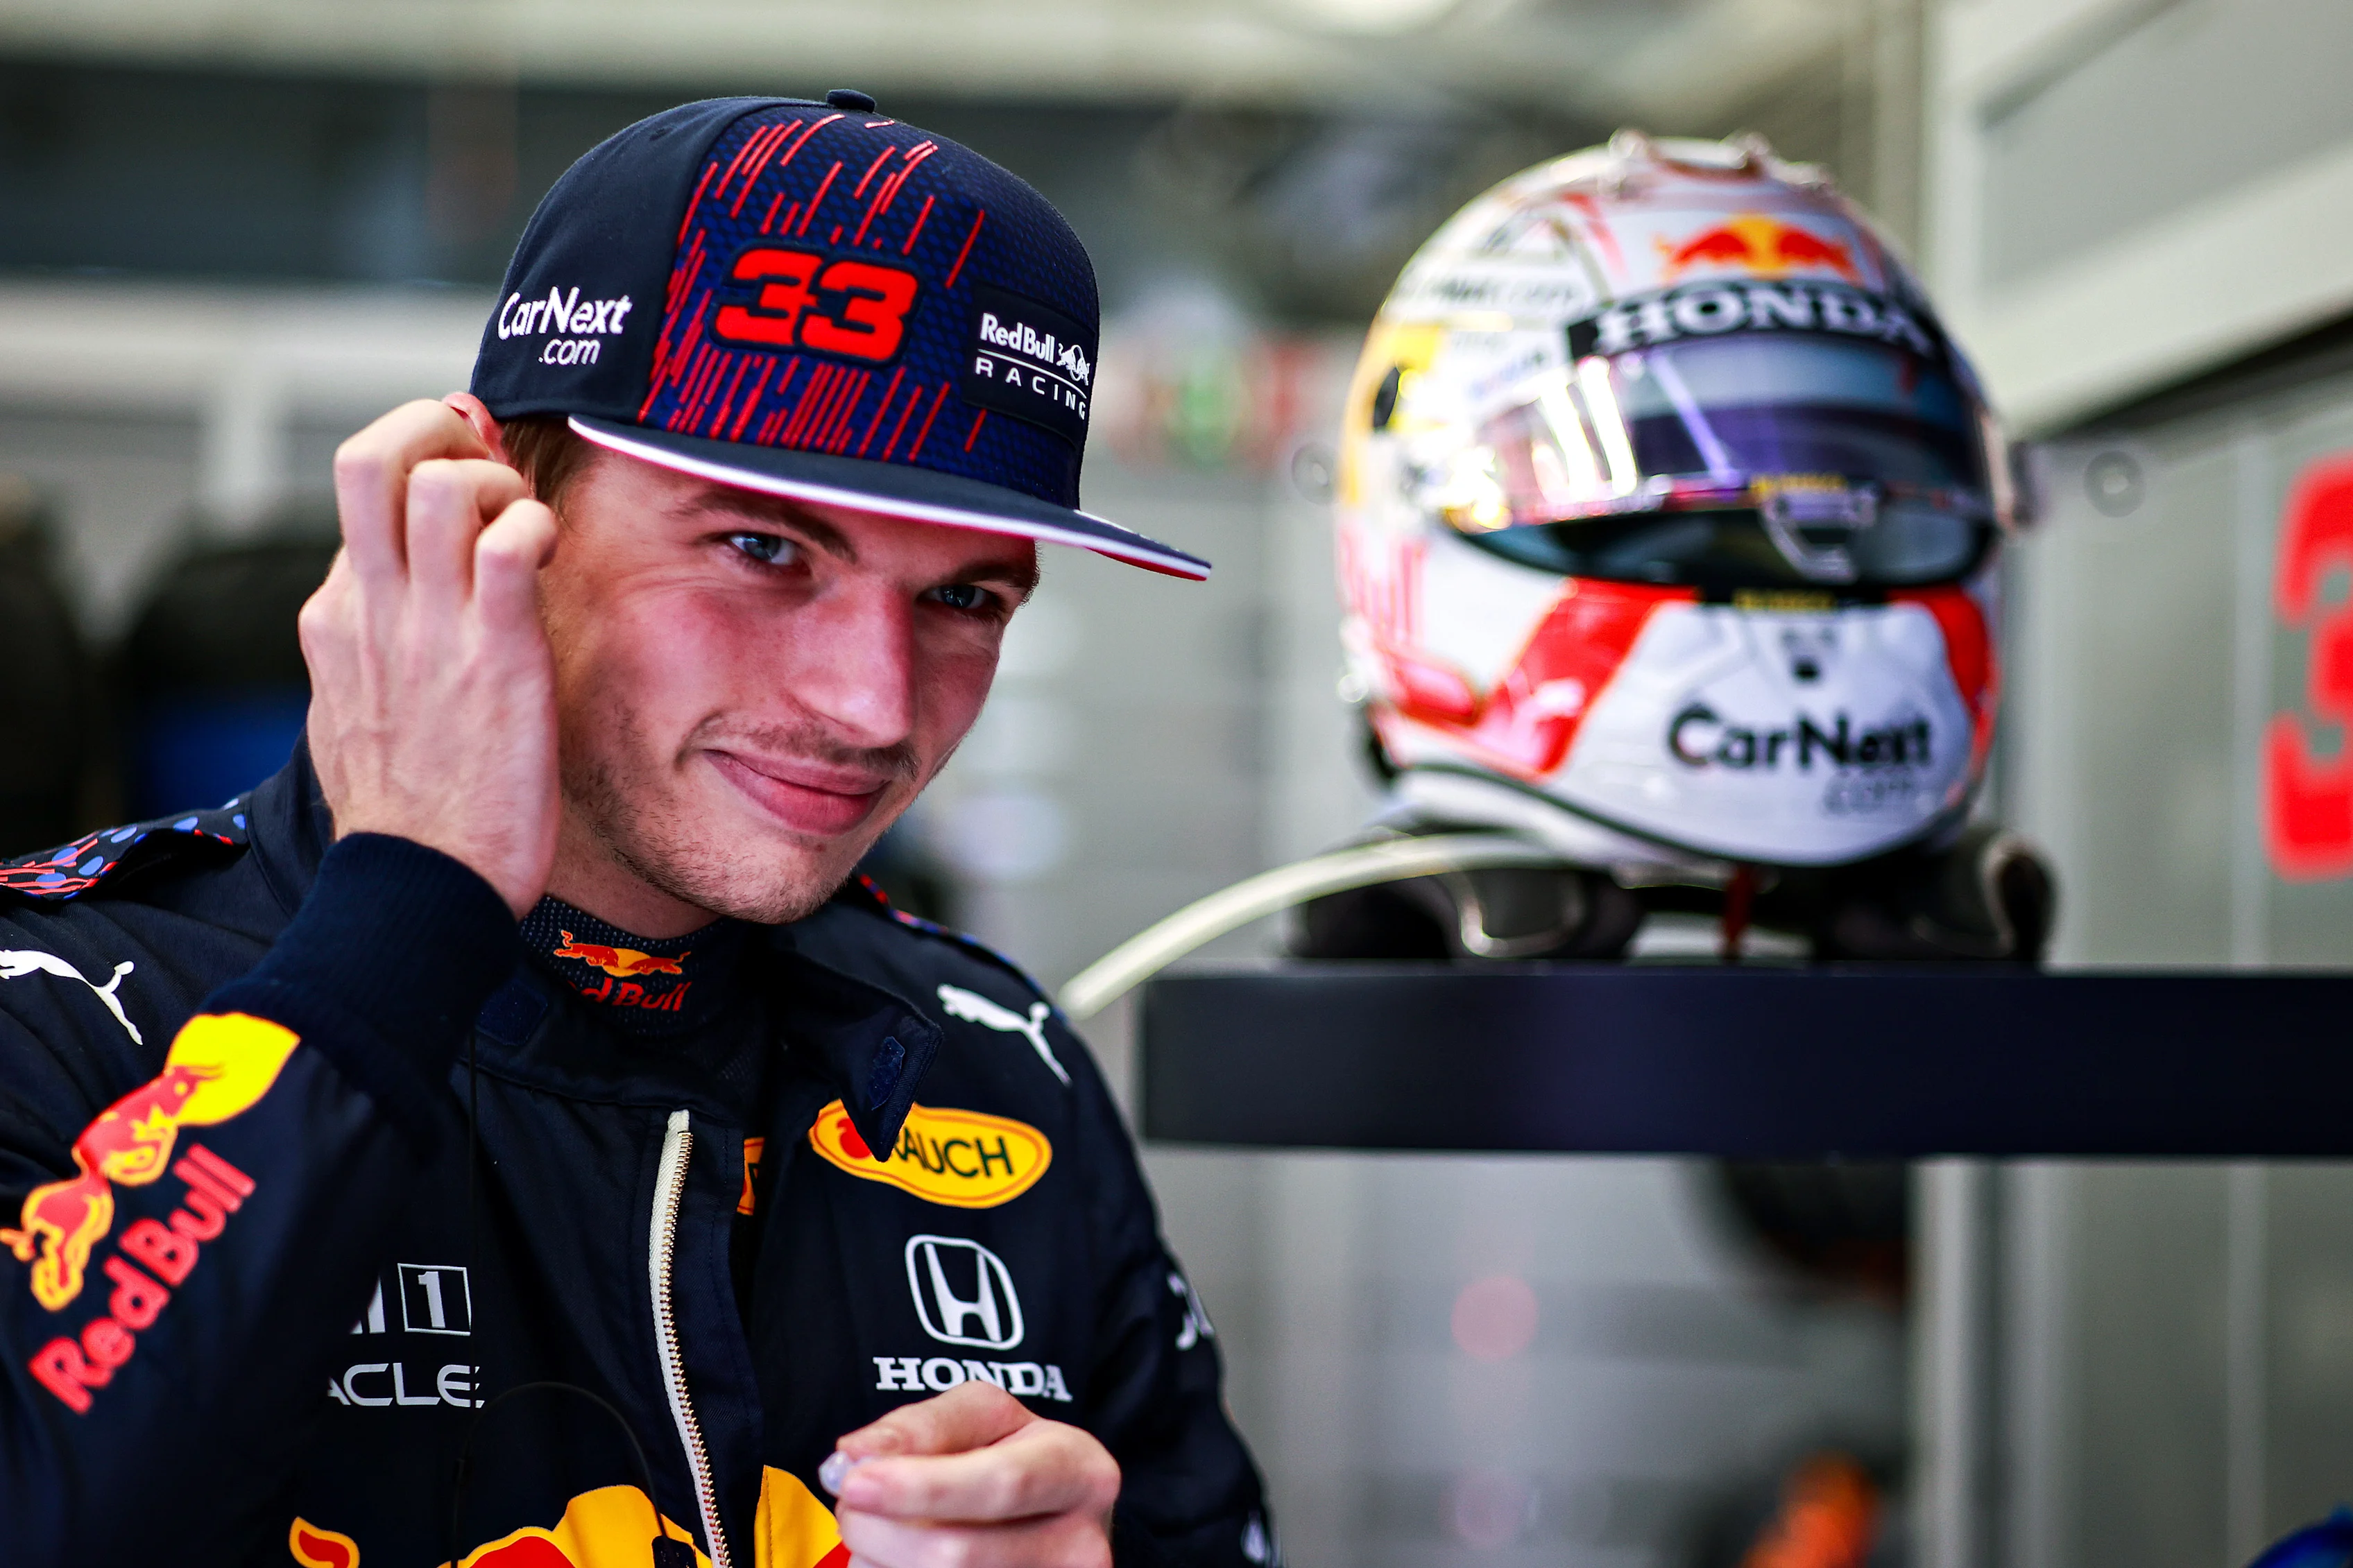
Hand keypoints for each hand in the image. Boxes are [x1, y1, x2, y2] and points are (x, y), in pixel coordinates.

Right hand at [300, 398, 560, 917]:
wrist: (419, 887)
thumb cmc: (409, 817)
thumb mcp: (354, 720)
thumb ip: (365, 660)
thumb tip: (385, 620)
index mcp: (336, 620)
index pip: (358, 501)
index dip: (416, 473)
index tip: (468, 495)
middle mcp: (372, 608)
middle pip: (369, 455)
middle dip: (435, 430)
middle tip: (488, 466)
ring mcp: (430, 628)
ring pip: (440, 482)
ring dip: (498, 479)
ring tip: (524, 520)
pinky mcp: (495, 654)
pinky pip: (512, 543)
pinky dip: (538, 526)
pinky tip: (552, 554)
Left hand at [827, 1381, 1119, 1567]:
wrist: (1051, 1517)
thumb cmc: (1013, 1457)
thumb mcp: (984, 1416)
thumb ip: (922, 1425)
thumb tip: (855, 1457)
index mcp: (1080, 1474)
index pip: (1001, 1485)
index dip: (924, 1488)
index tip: (856, 1482)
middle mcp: (1080, 1547)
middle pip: (956, 1553)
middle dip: (878, 1527)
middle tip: (850, 1499)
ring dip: (876, 1559)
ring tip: (881, 1528)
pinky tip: (896, 1559)